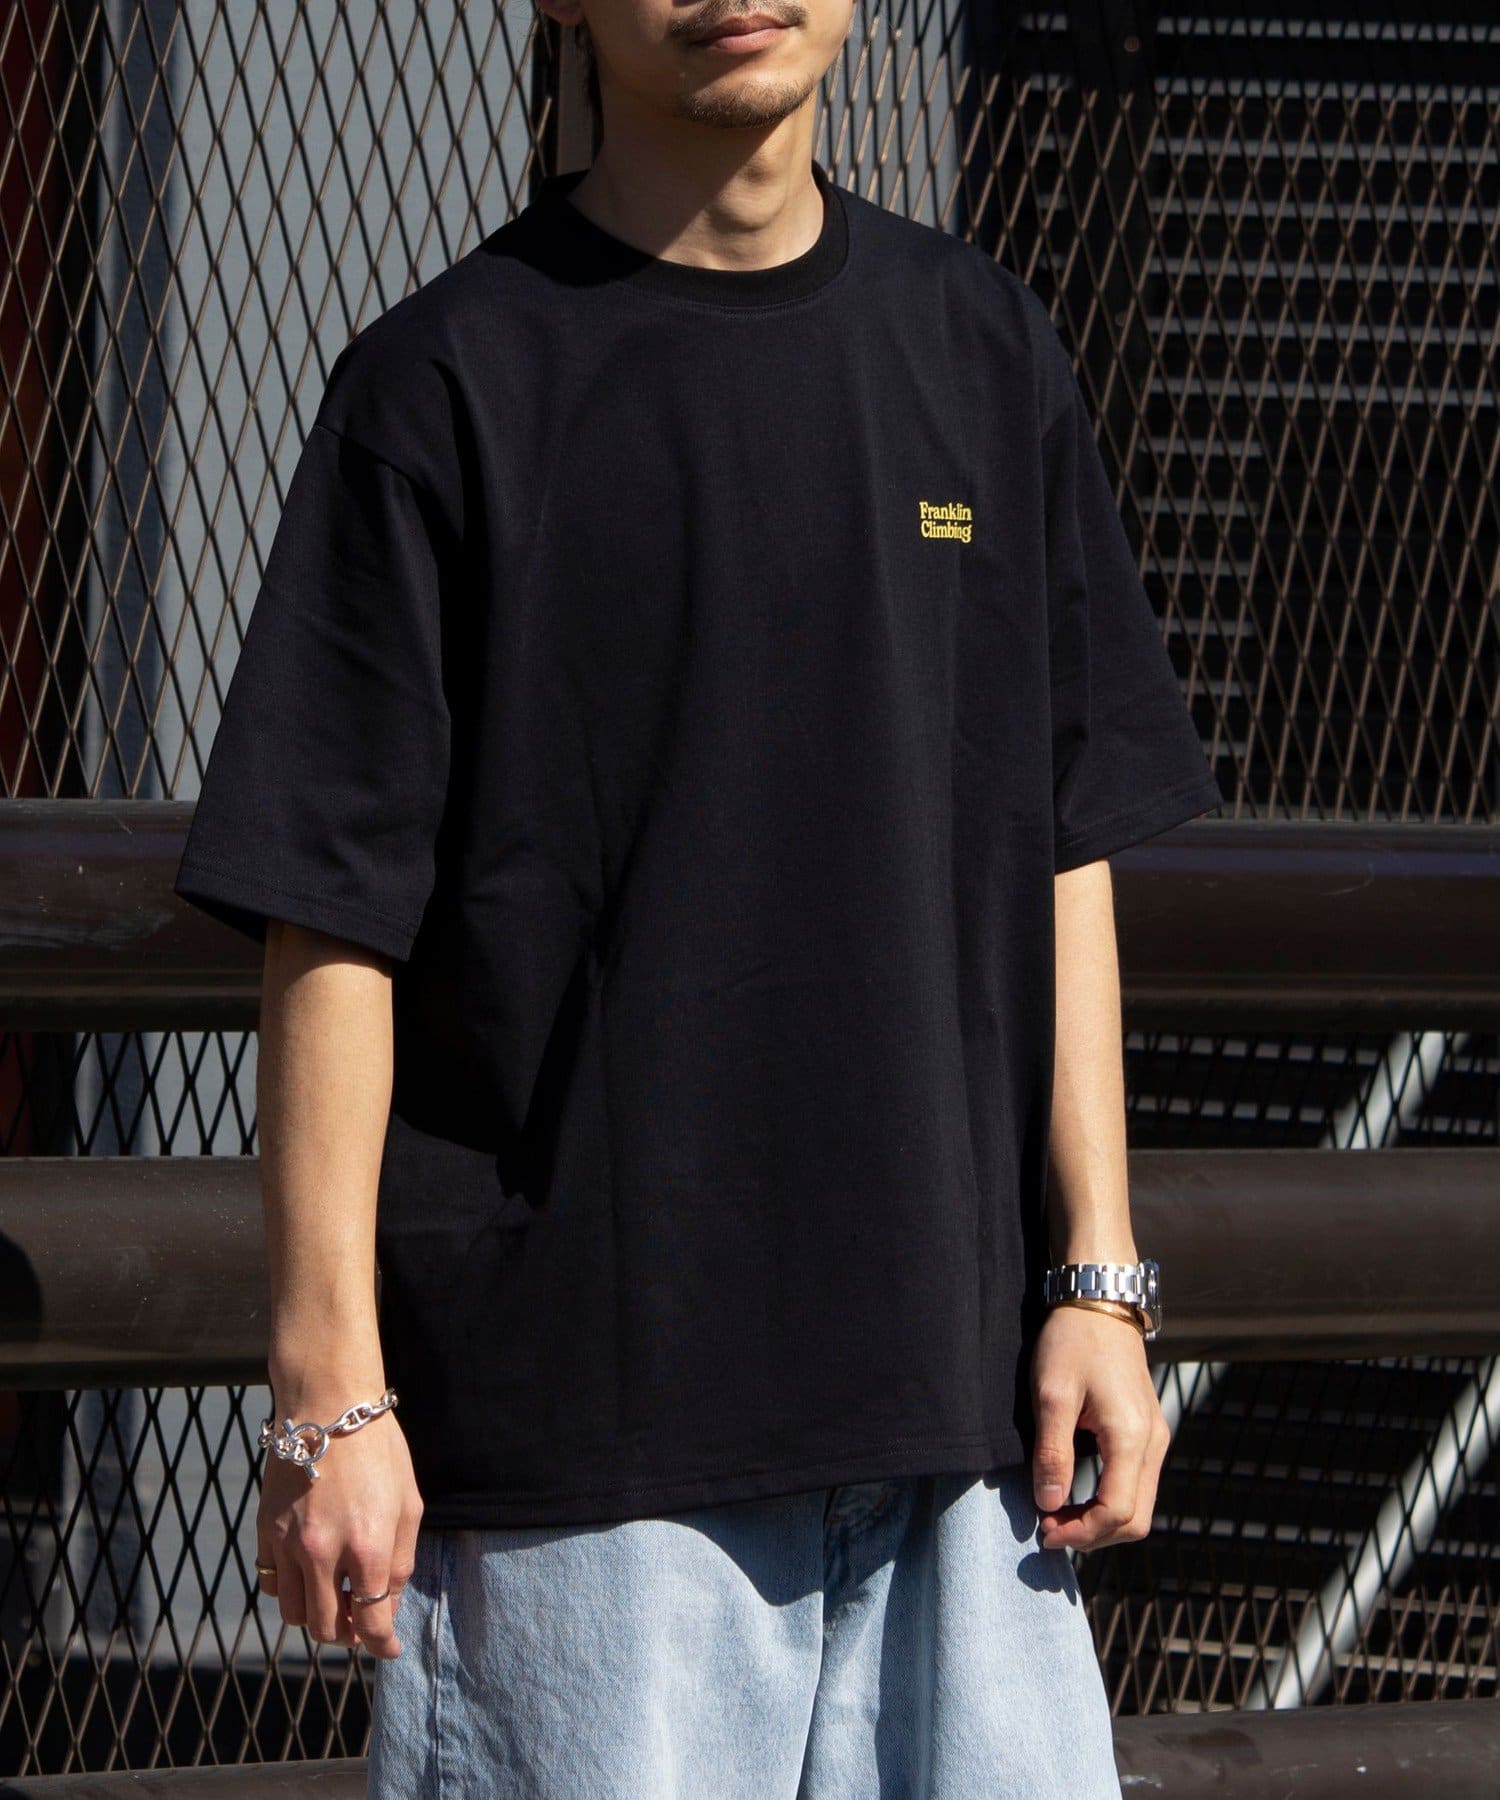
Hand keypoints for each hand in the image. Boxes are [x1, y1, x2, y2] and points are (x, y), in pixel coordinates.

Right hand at [255, 1393, 422, 1658]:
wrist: (328, 1404)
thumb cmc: (378, 1450)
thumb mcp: (408, 1504)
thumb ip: (400, 1562)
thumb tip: (387, 1609)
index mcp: (367, 1546)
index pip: (371, 1623)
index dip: (383, 1644)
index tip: (389, 1648)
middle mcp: (323, 1552)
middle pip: (327, 1628)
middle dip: (348, 1633)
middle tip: (361, 1621)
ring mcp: (288, 1543)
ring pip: (294, 1614)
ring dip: (317, 1616)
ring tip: (337, 1597)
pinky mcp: (265, 1531)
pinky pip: (273, 1583)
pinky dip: (292, 1590)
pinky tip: (311, 1573)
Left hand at [1029, 1302, 1168, 1552]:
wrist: (1100, 1300)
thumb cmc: (1072, 1341)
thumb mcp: (1051, 1394)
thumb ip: (1052, 1453)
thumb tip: (1050, 1504)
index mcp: (1131, 1436)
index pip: (1118, 1513)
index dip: (1082, 1533)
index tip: (1044, 1532)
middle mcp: (1153, 1442)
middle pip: (1136, 1519)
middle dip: (1094, 1534)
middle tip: (1050, 1529)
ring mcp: (1155, 1436)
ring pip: (1140, 1504)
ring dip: (1102, 1520)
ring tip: (1058, 1513)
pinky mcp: (1148, 1429)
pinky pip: (1138, 1482)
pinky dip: (1111, 1500)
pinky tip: (1078, 1492)